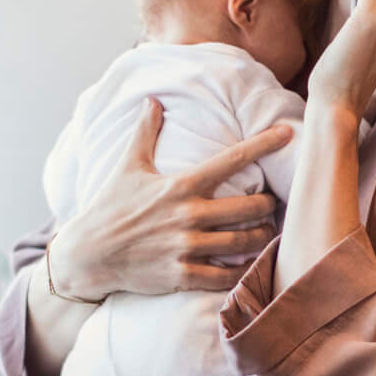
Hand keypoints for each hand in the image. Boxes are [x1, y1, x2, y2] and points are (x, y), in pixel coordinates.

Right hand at [48, 98, 292, 297]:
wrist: (87, 254)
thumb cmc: (109, 207)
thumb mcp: (128, 167)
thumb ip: (145, 132)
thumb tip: (152, 100)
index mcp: (181, 185)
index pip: (232, 160)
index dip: (263, 144)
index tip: (287, 133)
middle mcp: (188, 215)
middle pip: (249, 208)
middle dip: (269, 206)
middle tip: (274, 204)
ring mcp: (186, 247)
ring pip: (243, 242)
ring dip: (262, 238)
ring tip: (268, 233)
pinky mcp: (181, 275)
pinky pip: (224, 276)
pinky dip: (242, 271)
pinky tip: (250, 266)